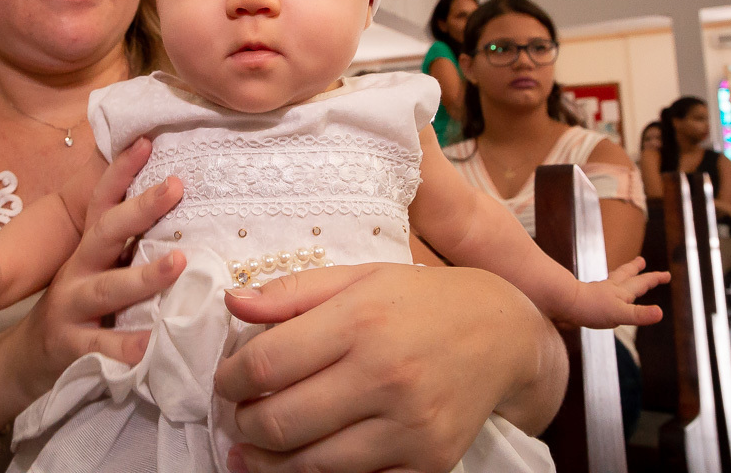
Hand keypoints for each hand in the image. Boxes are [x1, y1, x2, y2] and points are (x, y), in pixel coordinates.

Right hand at [5, 138, 186, 404]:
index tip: (147, 141)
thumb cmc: (80, 307)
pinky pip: (101, 346)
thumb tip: (176, 207)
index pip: (103, 202)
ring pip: (108, 288)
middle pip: (106, 233)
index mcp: (89, 249)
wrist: (28, 359)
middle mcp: (78, 270)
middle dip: (140, 207)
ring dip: (144, 275)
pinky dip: (126, 346)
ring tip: (179, 262)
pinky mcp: (70, 347)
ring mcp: (71, 308)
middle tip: (175, 185)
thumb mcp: (97, 270)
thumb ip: (126, 246)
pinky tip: (152, 344)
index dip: (122, 171)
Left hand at [216, 264, 563, 472]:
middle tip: (239, 416)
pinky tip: (304, 461)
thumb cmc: (420, 300)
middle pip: (280, 422)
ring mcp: (410, 427)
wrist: (503, 333)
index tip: (226, 380)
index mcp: (361, 321)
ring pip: (311, 466)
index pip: (267, 364)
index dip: (231, 379)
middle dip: (243, 425)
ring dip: (269, 462)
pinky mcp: (430, 463)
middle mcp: (385, 376)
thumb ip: (292, 292)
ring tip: (257, 446)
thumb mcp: (358, 277)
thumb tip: (233, 303)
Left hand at [562, 255, 669, 328]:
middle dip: (635, 269)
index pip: (641, 283)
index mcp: (620, 292)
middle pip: (624, 275)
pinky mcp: (584, 300)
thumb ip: (639, 314)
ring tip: (621, 275)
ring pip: (610, 282)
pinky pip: (597, 293)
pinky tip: (598, 294)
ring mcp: (595, 293)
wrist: (560, 304)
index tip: (666, 274)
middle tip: (641, 260)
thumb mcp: (619, 314)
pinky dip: (602, 291)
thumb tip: (660, 313)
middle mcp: (609, 289)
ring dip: (619, 277)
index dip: (654, 279)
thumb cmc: (589, 308)